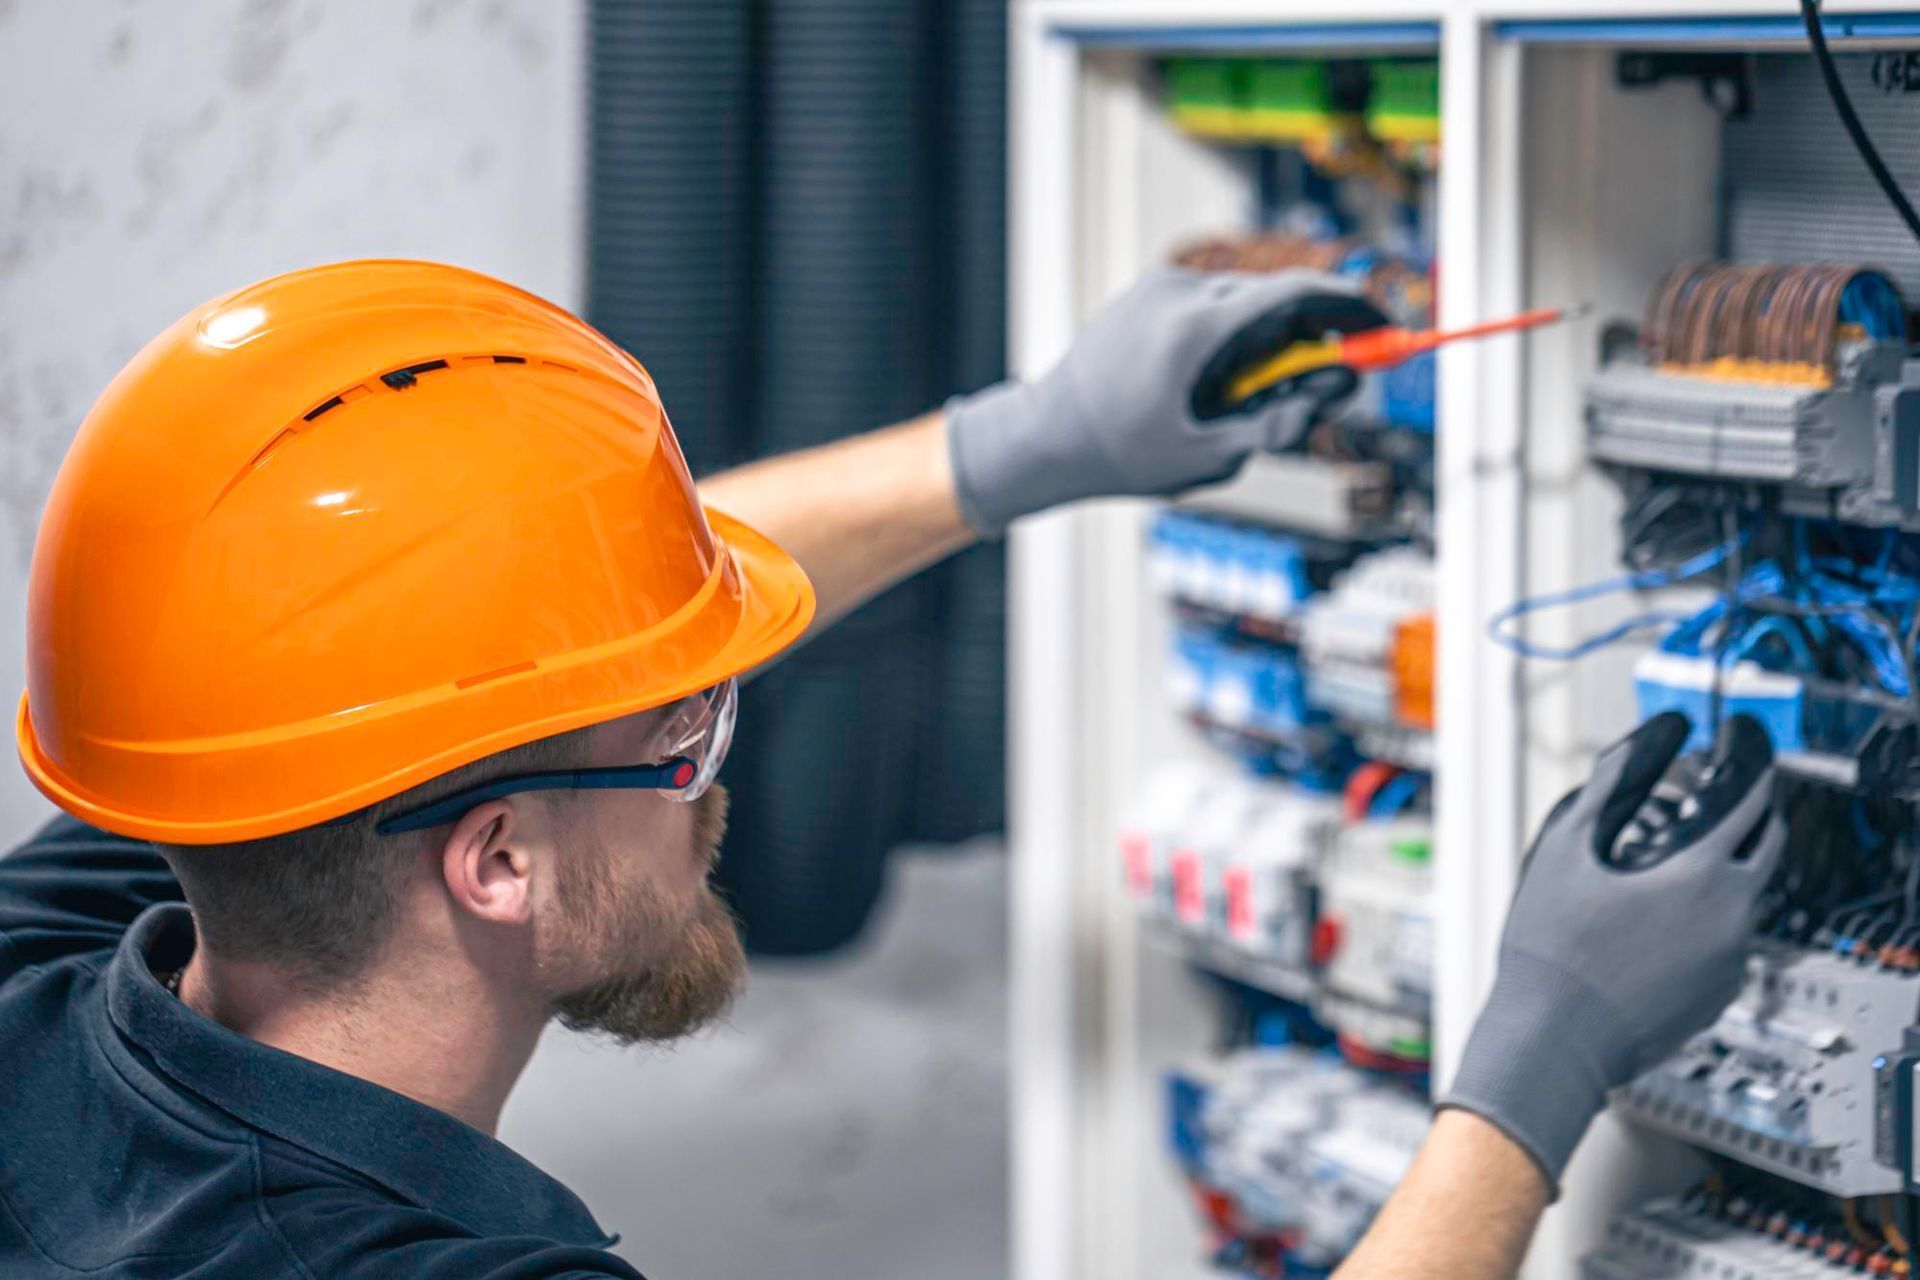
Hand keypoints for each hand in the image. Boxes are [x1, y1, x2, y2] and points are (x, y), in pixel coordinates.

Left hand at [945, 267, 1388, 534]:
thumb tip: (1337, 388)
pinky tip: (1206, 385)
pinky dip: (1231, 336)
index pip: (1297, 294)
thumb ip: (1279, 422)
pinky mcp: (1147, 294)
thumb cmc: (1121, 454)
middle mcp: (1180, 292)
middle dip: (1311, 335)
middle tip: (1328, 377)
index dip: (1352, 305)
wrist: (1044, 435)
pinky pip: (1211, 306)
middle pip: (1274, 298)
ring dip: (1265, 341)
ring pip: (1243, 303)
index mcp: (1198, 327)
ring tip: (1238, 398)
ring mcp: (1160, 288)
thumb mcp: (1210, 455)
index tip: (1384, 323)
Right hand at [1440, 711, 1785, 1189]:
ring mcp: (1733, 962)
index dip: (1748, 760)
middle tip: (1716, 791)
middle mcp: (1735, 917)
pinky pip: (1727, 939)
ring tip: (1667, 857)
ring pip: (1746, 894)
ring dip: (1721, 865)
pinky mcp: (1720, 994)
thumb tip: (1656, 735)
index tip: (1734, 740)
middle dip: (1751, 810)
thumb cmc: (1551, 950)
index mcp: (1703, 874)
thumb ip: (1616, 781)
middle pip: (1769, 844)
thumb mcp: (1567, 847)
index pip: (1753, 798)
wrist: (1554, 1044)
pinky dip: (1706, 914)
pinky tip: (1655, 917)